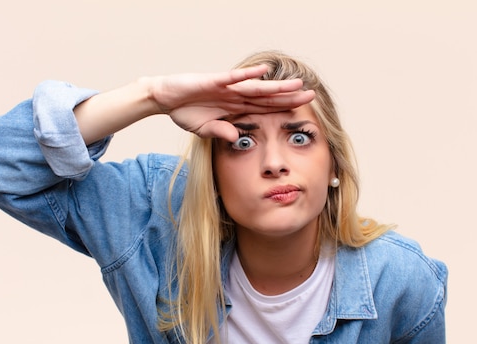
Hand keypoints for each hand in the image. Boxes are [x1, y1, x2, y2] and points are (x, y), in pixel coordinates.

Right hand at [148, 65, 315, 140]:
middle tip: (311, 95)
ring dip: (276, 86)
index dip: (282, 109)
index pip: (264, 109)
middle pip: (267, 97)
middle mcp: (236, 95)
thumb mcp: (206, 129)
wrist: (165, 98)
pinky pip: (234, 78)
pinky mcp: (214, 81)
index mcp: (235, 107)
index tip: (302, 111)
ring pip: (257, 87)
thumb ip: (222, 133)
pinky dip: (248, 75)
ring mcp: (227, 87)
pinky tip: (264, 72)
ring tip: (297, 84)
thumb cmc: (185, 111)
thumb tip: (237, 139)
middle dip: (289, 96)